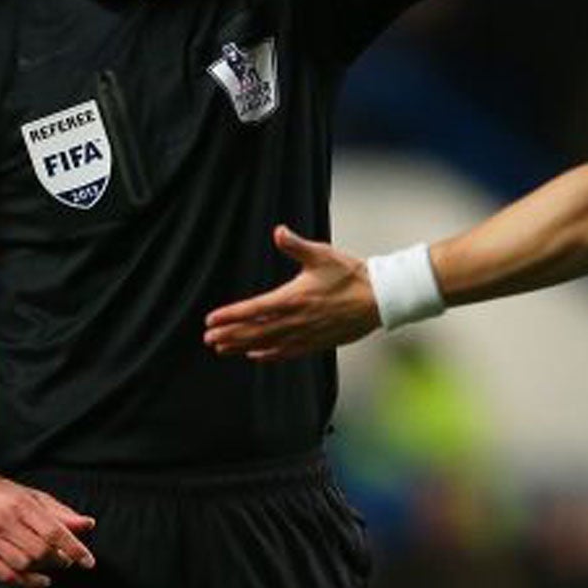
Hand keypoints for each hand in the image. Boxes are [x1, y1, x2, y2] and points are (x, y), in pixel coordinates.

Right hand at [0, 473, 95, 587]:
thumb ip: (62, 513)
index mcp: (23, 505)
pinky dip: (25, 581)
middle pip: (40, 551)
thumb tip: (89, 524)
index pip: (54, 532)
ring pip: (23, 564)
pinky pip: (4, 574)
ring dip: (43, 570)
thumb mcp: (35, 497)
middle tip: (66, 560)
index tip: (89, 562)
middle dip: (59, 560)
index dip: (74, 549)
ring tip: (51, 565)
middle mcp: (4, 522)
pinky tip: (39, 580)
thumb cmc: (5, 496)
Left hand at [204, 224, 378, 360]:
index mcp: (293, 298)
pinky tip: (255, 355)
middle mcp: (296, 320)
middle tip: (208, 338)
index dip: (230, 315)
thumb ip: (296, 245)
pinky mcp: (317, 342)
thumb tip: (278, 232)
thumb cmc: (350, 273)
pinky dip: (268, 355)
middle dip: (229, 335)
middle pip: (255, 331)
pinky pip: (286, 352)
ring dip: (242, 346)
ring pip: (267, 344)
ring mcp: (306, 334)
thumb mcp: (322, 254)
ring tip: (222, 349)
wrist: (379, 297)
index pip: (253, 309)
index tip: (210, 320)